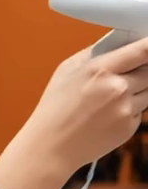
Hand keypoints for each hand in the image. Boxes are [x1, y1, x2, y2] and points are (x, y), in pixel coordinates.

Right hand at [16, 34, 147, 173]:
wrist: (50, 147)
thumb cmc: (54, 108)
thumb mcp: (67, 70)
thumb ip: (96, 53)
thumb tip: (120, 41)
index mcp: (100, 70)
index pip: (144, 50)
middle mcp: (118, 88)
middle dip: (142, 69)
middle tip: (125, 74)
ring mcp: (126, 109)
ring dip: (138, 89)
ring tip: (111, 97)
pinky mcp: (131, 126)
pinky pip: (141, 109)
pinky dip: (130, 108)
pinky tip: (108, 114)